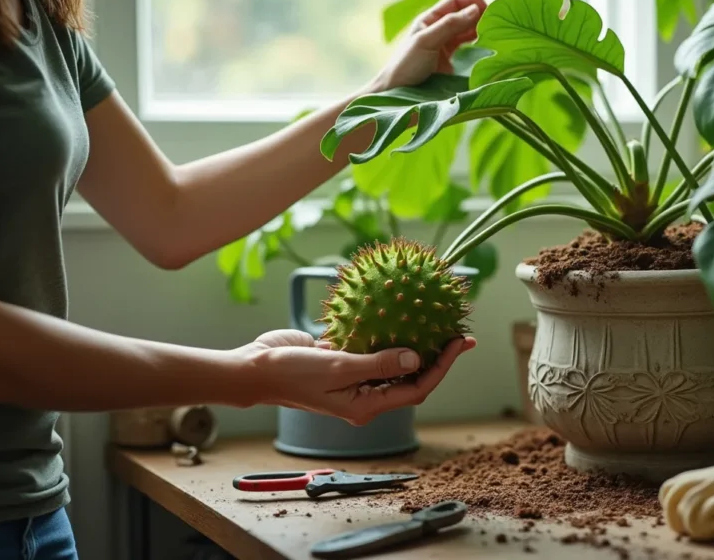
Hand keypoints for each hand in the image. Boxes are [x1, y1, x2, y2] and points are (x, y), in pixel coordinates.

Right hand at [239, 329, 475, 424]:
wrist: (254, 368)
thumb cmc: (291, 375)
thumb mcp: (338, 368)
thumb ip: (378, 364)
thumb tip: (416, 359)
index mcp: (367, 405)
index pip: (417, 388)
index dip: (442, 367)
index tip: (458, 342)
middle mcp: (365, 393)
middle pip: (411, 376)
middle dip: (437, 355)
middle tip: (459, 331)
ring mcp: (354, 376)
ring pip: (393, 360)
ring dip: (414, 341)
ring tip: (436, 318)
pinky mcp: (342, 358)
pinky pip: (370, 344)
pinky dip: (385, 329)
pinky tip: (397, 308)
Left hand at [371, 0, 486, 90]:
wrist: (397, 94)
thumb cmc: (405, 65)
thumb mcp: (426, 41)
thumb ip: (449, 25)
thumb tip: (475, 10)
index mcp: (430, 19)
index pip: (455, 2)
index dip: (472, 1)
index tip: (489, 9)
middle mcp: (438, 30)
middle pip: (464, 15)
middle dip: (480, 15)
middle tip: (496, 23)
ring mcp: (445, 46)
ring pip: (468, 32)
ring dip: (481, 31)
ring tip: (495, 35)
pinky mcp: (450, 62)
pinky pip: (468, 49)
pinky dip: (479, 46)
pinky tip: (487, 48)